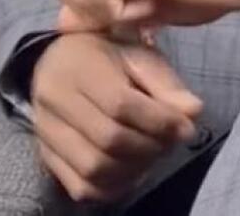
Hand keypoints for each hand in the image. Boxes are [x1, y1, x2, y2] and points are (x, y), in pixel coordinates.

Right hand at [32, 32, 202, 203]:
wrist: (59, 60)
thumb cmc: (106, 53)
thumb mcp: (139, 54)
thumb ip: (165, 83)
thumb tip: (194, 113)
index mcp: (79, 66)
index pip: (120, 104)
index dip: (158, 121)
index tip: (186, 128)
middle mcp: (54, 100)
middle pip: (108, 139)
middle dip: (150, 146)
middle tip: (172, 141)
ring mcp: (45, 132)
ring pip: (94, 168)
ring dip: (134, 168)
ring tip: (154, 152)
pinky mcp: (46, 156)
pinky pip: (80, 187)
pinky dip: (113, 187)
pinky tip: (133, 170)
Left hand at [51, 0, 239, 32]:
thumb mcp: (148, 0)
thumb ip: (106, 6)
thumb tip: (62, 22)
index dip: (88, 2)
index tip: (127, 11)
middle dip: (90, 9)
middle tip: (136, 13)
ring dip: (106, 13)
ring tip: (147, 9)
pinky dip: (117, 14)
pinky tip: (150, 10)